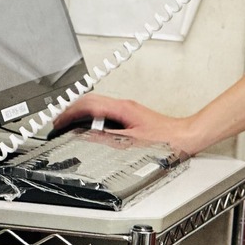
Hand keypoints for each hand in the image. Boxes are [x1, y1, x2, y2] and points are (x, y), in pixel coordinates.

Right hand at [51, 94, 202, 156]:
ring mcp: (128, 109)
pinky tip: (88, 128)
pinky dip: (91, 117)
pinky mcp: (131, 115)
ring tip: (68, 125)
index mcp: (122, 108)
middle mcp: (124, 105)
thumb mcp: (133, 143)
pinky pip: (105, 111)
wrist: (186, 137)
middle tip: (58, 122)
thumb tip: (88, 137)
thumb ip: (109, 139)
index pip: (89, 104)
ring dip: (80, 112)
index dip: (70, 112)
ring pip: (97, 105)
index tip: (58, 121)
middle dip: (71, 110)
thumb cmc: (167, 140)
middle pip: (90, 100)